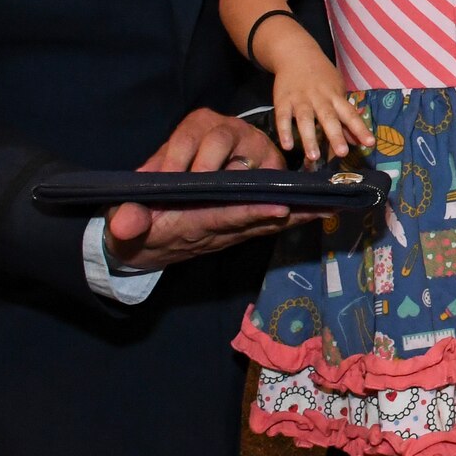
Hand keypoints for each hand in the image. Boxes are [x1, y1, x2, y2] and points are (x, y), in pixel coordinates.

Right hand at [103, 110, 315, 269]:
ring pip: (267, 221)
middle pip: (258, 221)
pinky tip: (316, 208)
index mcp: (190, 225)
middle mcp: (215, 229)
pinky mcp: (231, 226)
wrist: (135, 250)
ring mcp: (226, 229)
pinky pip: (266, 221)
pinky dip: (291, 215)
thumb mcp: (122, 228)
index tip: (278, 208)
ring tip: (333, 205)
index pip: (224, 218)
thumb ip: (125, 224)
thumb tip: (122, 226)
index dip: (250, 214)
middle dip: (290, 214)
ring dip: (299, 215)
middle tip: (325, 206)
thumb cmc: (130, 232)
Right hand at [269, 43, 373, 160]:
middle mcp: (319, 98)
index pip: (350, 114)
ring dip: (309, 138)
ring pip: (305, 119)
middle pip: (329, 118)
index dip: (360, 128)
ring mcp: (300, 99)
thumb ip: (345, 117)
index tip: (370, 143)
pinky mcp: (283, 100)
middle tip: (342, 153)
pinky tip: (287, 146)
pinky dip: (284, 131)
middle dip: (336, 135)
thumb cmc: (321, 77)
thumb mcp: (337, 91)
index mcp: (335, 96)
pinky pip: (283, 117)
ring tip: (313, 157)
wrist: (296, 53)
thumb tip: (357, 140)